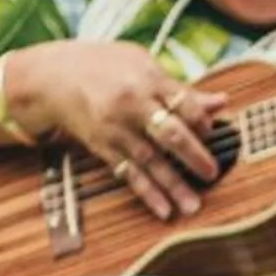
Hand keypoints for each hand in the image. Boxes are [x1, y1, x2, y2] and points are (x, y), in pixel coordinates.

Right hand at [11, 40, 227, 221]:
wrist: (53, 76)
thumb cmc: (106, 66)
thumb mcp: (143, 64)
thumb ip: (181, 88)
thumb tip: (222, 103)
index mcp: (148, 78)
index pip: (183, 103)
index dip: (202, 121)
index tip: (212, 135)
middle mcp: (132, 104)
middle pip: (169, 132)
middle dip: (193, 155)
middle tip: (212, 174)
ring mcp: (116, 128)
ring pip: (149, 160)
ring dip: (173, 185)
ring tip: (192, 206)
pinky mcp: (102, 147)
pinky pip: (127, 173)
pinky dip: (146, 192)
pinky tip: (163, 210)